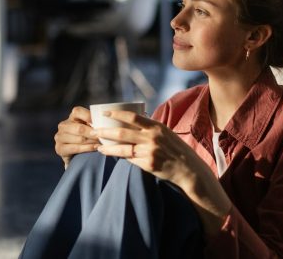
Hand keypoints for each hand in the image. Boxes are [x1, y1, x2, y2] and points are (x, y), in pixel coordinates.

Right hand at [54, 106, 100, 168]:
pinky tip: (95, 148)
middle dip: (93, 133)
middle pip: (80, 128)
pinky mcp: (59, 148)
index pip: (77, 111)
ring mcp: (59, 137)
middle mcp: (63, 125)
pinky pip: (75, 148)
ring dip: (92, 142)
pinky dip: (87, 148)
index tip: (100, 122)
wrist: (76, 155)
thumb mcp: (91, 127)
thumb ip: (96, 123)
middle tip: (103, 137)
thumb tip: (108, 121)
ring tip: (102, 143)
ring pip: (79, 139)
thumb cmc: (88, 138)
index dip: (89, 116)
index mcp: (71, 117)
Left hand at [92, 110, 231, 234]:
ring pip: (123, 148)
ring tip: (98, 146)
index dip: (116, 114)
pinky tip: (112, 156)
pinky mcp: (149, 165)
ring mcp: (150, 152)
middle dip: (105, 131)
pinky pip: (130, 160)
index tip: (104, 113)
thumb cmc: (175, 149)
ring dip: (108, 147)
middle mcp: (152, 138)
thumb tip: (131, 119)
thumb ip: (150, 127)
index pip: (132, 117)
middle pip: (123, 132)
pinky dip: (120, 157)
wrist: (189, 169)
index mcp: (156, 126)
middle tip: (94, 130)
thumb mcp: (165, 133)